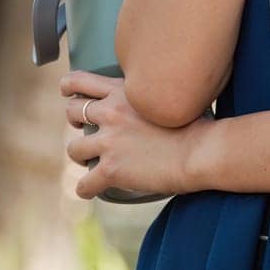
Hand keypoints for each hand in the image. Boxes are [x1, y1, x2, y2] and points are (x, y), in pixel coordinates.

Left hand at [60, 70, 214, 199]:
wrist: (200, 150)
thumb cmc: (194, 123)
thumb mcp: (164, 96)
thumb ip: (148, 96)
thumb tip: (150, 99)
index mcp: (122, 91)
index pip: (80, 80)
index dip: (68, 86)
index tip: (68, 92)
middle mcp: (110, 112)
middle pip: (72, 112)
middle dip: (76, 122)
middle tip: (87, 130)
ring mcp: (109, 141)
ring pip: (73, 148)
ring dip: (81, 155)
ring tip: (92, 161)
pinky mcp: (111, 169)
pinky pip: (83, 184)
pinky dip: (86, 188)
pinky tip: (93, 190)